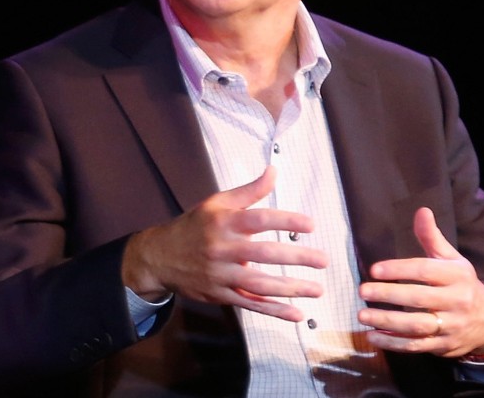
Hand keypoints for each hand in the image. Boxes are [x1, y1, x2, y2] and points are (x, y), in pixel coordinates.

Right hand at [122, 165, 326, 321]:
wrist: (159, 257)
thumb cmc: (195, 225)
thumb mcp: (217, 203)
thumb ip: (248, 191)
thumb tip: (274, 171)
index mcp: (223, 222)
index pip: (259, 219)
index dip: (286, 220)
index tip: (311, 224)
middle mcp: (222, 248)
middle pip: (263, 254)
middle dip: (295, 257)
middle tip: (324, 260)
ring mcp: (220, 275)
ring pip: (258, 284)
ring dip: (290, 288)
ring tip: (317, 289)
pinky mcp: (220, 295)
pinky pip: (250, 304)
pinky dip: (274, 311)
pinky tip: (297, 313)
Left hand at [357, 207, 483, 357]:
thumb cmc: (462, 283)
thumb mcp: (452, 259)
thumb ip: (432, 237)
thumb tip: (421, 210)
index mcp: (456, 275)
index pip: (424, 271)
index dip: (398, 270)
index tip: (374, 270)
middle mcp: (456, 301)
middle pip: (419, 298)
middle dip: (389, 295)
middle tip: (362, 291)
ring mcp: (450, 325)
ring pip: (416, 325)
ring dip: (387, 321)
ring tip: (363, 315)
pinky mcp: (443, 345)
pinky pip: (416, 345)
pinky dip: (394, 343)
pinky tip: (373, 337)